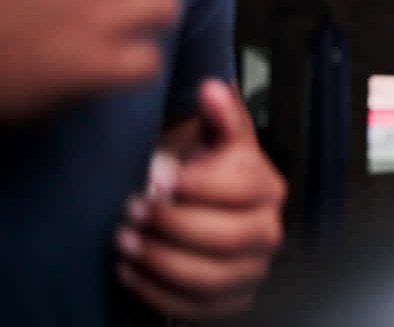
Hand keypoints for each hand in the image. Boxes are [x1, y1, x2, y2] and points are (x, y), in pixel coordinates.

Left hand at [116, 79, 286, 320]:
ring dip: (162, 262)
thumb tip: (212, 89)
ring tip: (125, 242)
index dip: (200, 186)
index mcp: (267, 187)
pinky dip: (159, 294)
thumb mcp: (212, 136)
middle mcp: (268, 230)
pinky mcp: (232, 299)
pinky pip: (198, 307)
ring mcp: (252, 269)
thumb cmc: (203, 171)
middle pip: (229, 237)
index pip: (242, 189)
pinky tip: (131, 272)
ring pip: (212, 277)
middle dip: (175, 226)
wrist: (200, 208)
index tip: (161, 179)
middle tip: (134, 211)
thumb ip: (218, 114)